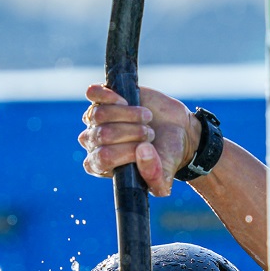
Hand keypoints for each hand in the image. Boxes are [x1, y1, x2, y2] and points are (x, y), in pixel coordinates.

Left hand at [79, 84, 199, 197]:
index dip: (125, 151)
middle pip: (102, 135)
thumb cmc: (166, 156)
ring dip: (128, 114)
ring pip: (99, 114)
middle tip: (150, 134)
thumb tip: (141, 152)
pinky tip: (126, 100)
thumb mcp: (164, 176)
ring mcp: (96, 121)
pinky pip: (94, 94)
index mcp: (101, 167)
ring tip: (146, 118)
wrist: (175, 130)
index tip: (146, 147)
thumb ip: (154, 177)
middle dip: (131, 132)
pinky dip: (110, 96)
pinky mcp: (102, 100)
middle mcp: (94, 144)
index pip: (103, 158)